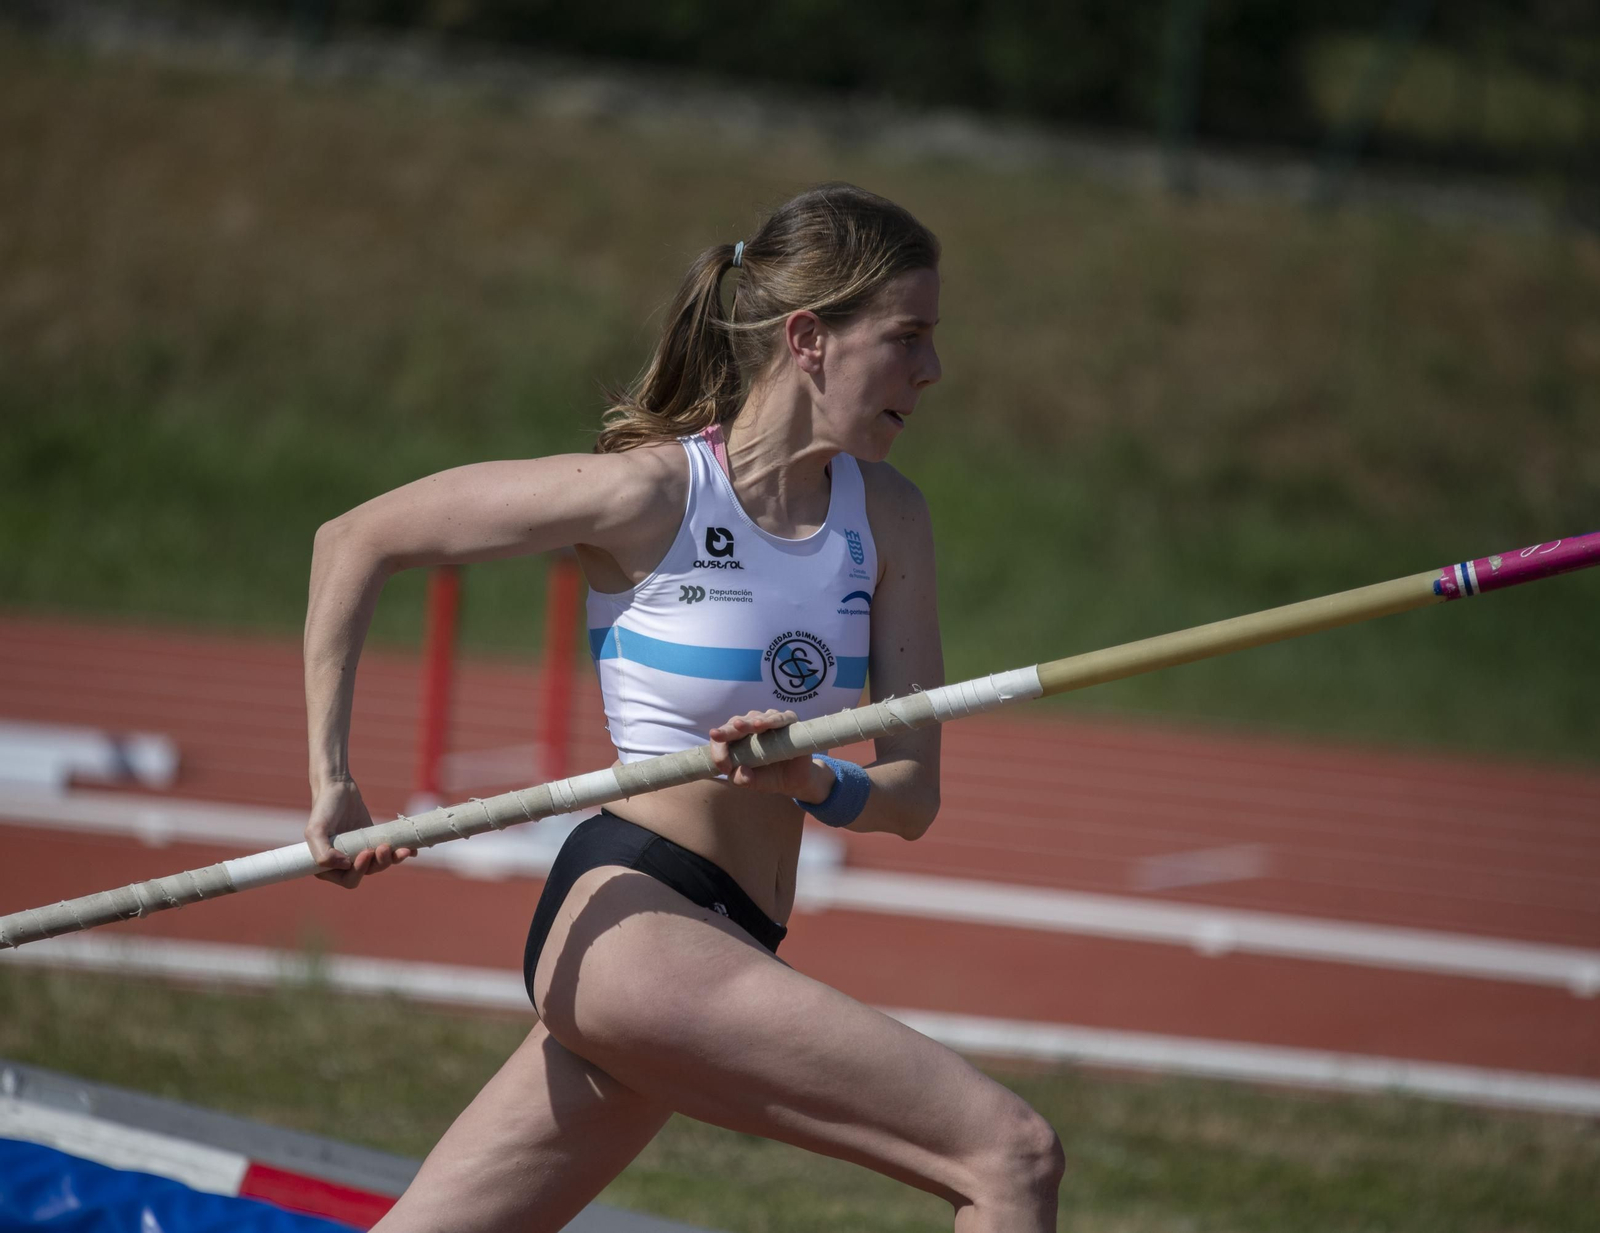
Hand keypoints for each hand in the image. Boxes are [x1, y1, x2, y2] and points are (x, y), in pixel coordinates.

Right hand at [305, 777, 414, 889]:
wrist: (339, 788)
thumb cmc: (325, 808)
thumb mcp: (315, 829)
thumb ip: (322, 853)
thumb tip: (345, 865)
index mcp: (329, 866)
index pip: (348, 880)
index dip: (359, 871)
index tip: (366, 852)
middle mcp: (345, 863)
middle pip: (368, 873)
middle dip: (380, 864)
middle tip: (383, 846)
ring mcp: (361, 852)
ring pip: (381, 864)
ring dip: (393, 859)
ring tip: (401, 848)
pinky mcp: (375, 841)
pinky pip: (391, 853)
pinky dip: (402, 854)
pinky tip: (411, 850)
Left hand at [708, 710, 832, 801]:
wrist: (794, 780)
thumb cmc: (768, 777)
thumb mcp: (751, 782)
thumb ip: (741, 779)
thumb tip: (741, 771)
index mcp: (738, 738)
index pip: (723, 738)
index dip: (719, 750)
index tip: (723, 767)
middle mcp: (752, 726)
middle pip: (736, 724)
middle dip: (726, 731)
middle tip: (716, 735)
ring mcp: (770, 721)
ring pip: (756, 717)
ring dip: (748, 723)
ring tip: (739, 726)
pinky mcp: (789, 722)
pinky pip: (781, 718)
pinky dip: (771, 720)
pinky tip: (761, 724)